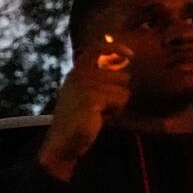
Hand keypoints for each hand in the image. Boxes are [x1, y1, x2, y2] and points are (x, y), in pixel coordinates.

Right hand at [37, 38, 133, 181]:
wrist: (62, 144)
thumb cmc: (79, 122)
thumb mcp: (88, 96)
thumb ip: (101, 80)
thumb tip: (125, 65)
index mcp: (76, 73)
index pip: (97, 48)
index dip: (116, 47)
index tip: (130, 54)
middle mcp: (78, 75)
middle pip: (121, 75)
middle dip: (118, 93)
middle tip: (101, 108)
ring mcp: (84, 85)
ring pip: (123, 89)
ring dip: (117, 105)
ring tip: (99, 114)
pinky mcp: (92, 97)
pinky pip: (120, 99)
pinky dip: (115, 112)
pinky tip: (99, 120)